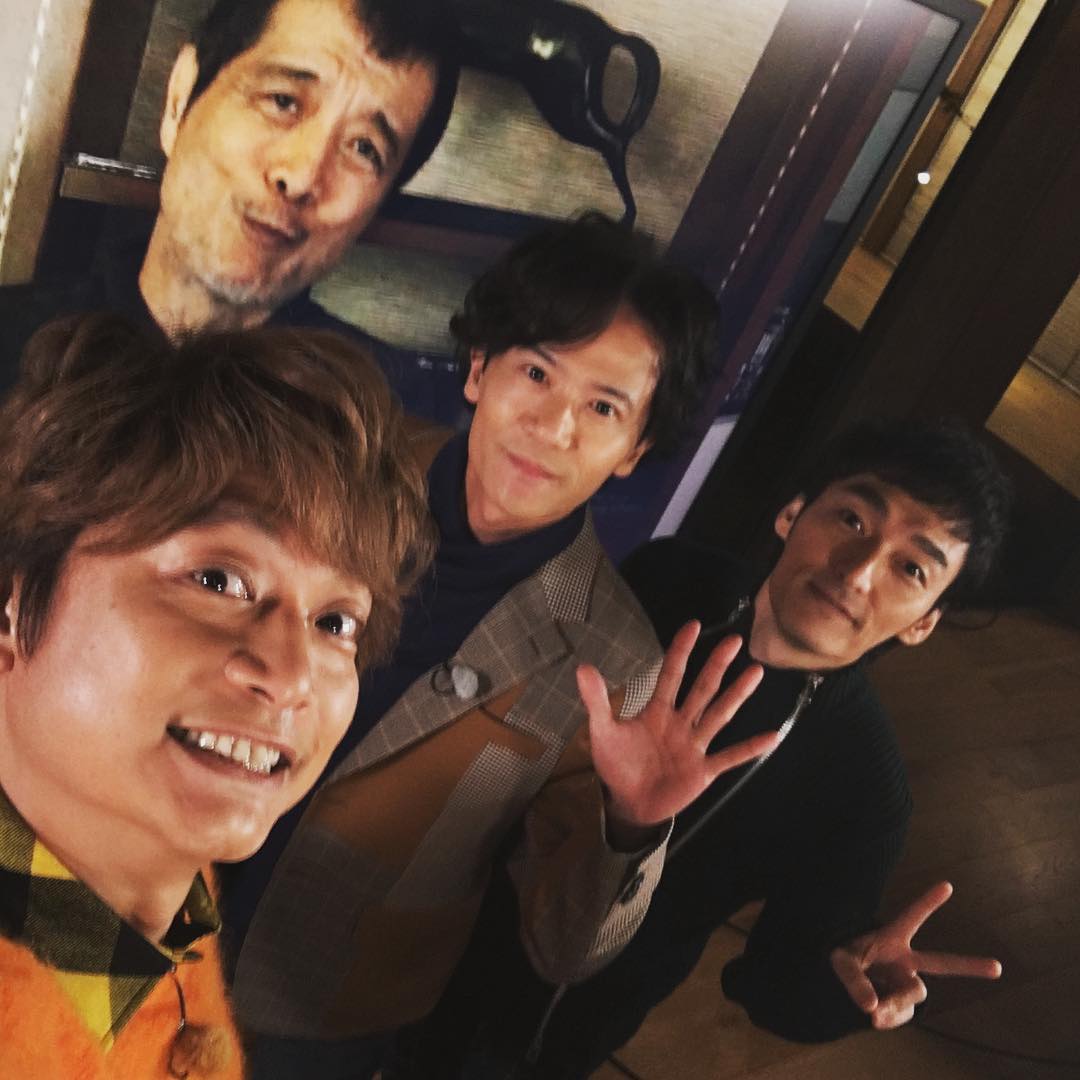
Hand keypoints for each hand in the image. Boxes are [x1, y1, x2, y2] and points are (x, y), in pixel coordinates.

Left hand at [580, 620, 775, 829]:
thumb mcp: (603, 733)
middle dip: (716, 665)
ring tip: (756, 671)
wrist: (629, 803)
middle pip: (702, 689)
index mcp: (657, 711)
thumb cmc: (618, 764)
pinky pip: (730, 757)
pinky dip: (750, 748)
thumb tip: (582, 668)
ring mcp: (694, 745)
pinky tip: (772, 735)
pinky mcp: (704, 770)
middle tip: (734, 640)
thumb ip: (597, 702)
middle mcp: (680, 722)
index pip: (671, 674)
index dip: (681, 650)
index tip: (693, 625)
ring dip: (737, 694)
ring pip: (719, 714)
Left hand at [830, 881, 1002, 1029]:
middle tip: (998, 967)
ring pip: (913, 994)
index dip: (927, 902)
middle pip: (941, 963)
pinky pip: (903, 1014)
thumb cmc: (844, 960)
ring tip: (873, 1010)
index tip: (947, 884)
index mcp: (891, 938)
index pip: (911, 917)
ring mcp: (907, 983)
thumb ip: (854, 981)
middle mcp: (905, 961)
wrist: (842, 983)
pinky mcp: (904, 1004)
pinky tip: (874, 1016)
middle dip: (969, 965)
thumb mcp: (841, 963)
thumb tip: (872, 1008)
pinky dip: (889, 1018)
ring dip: (895, 1004)